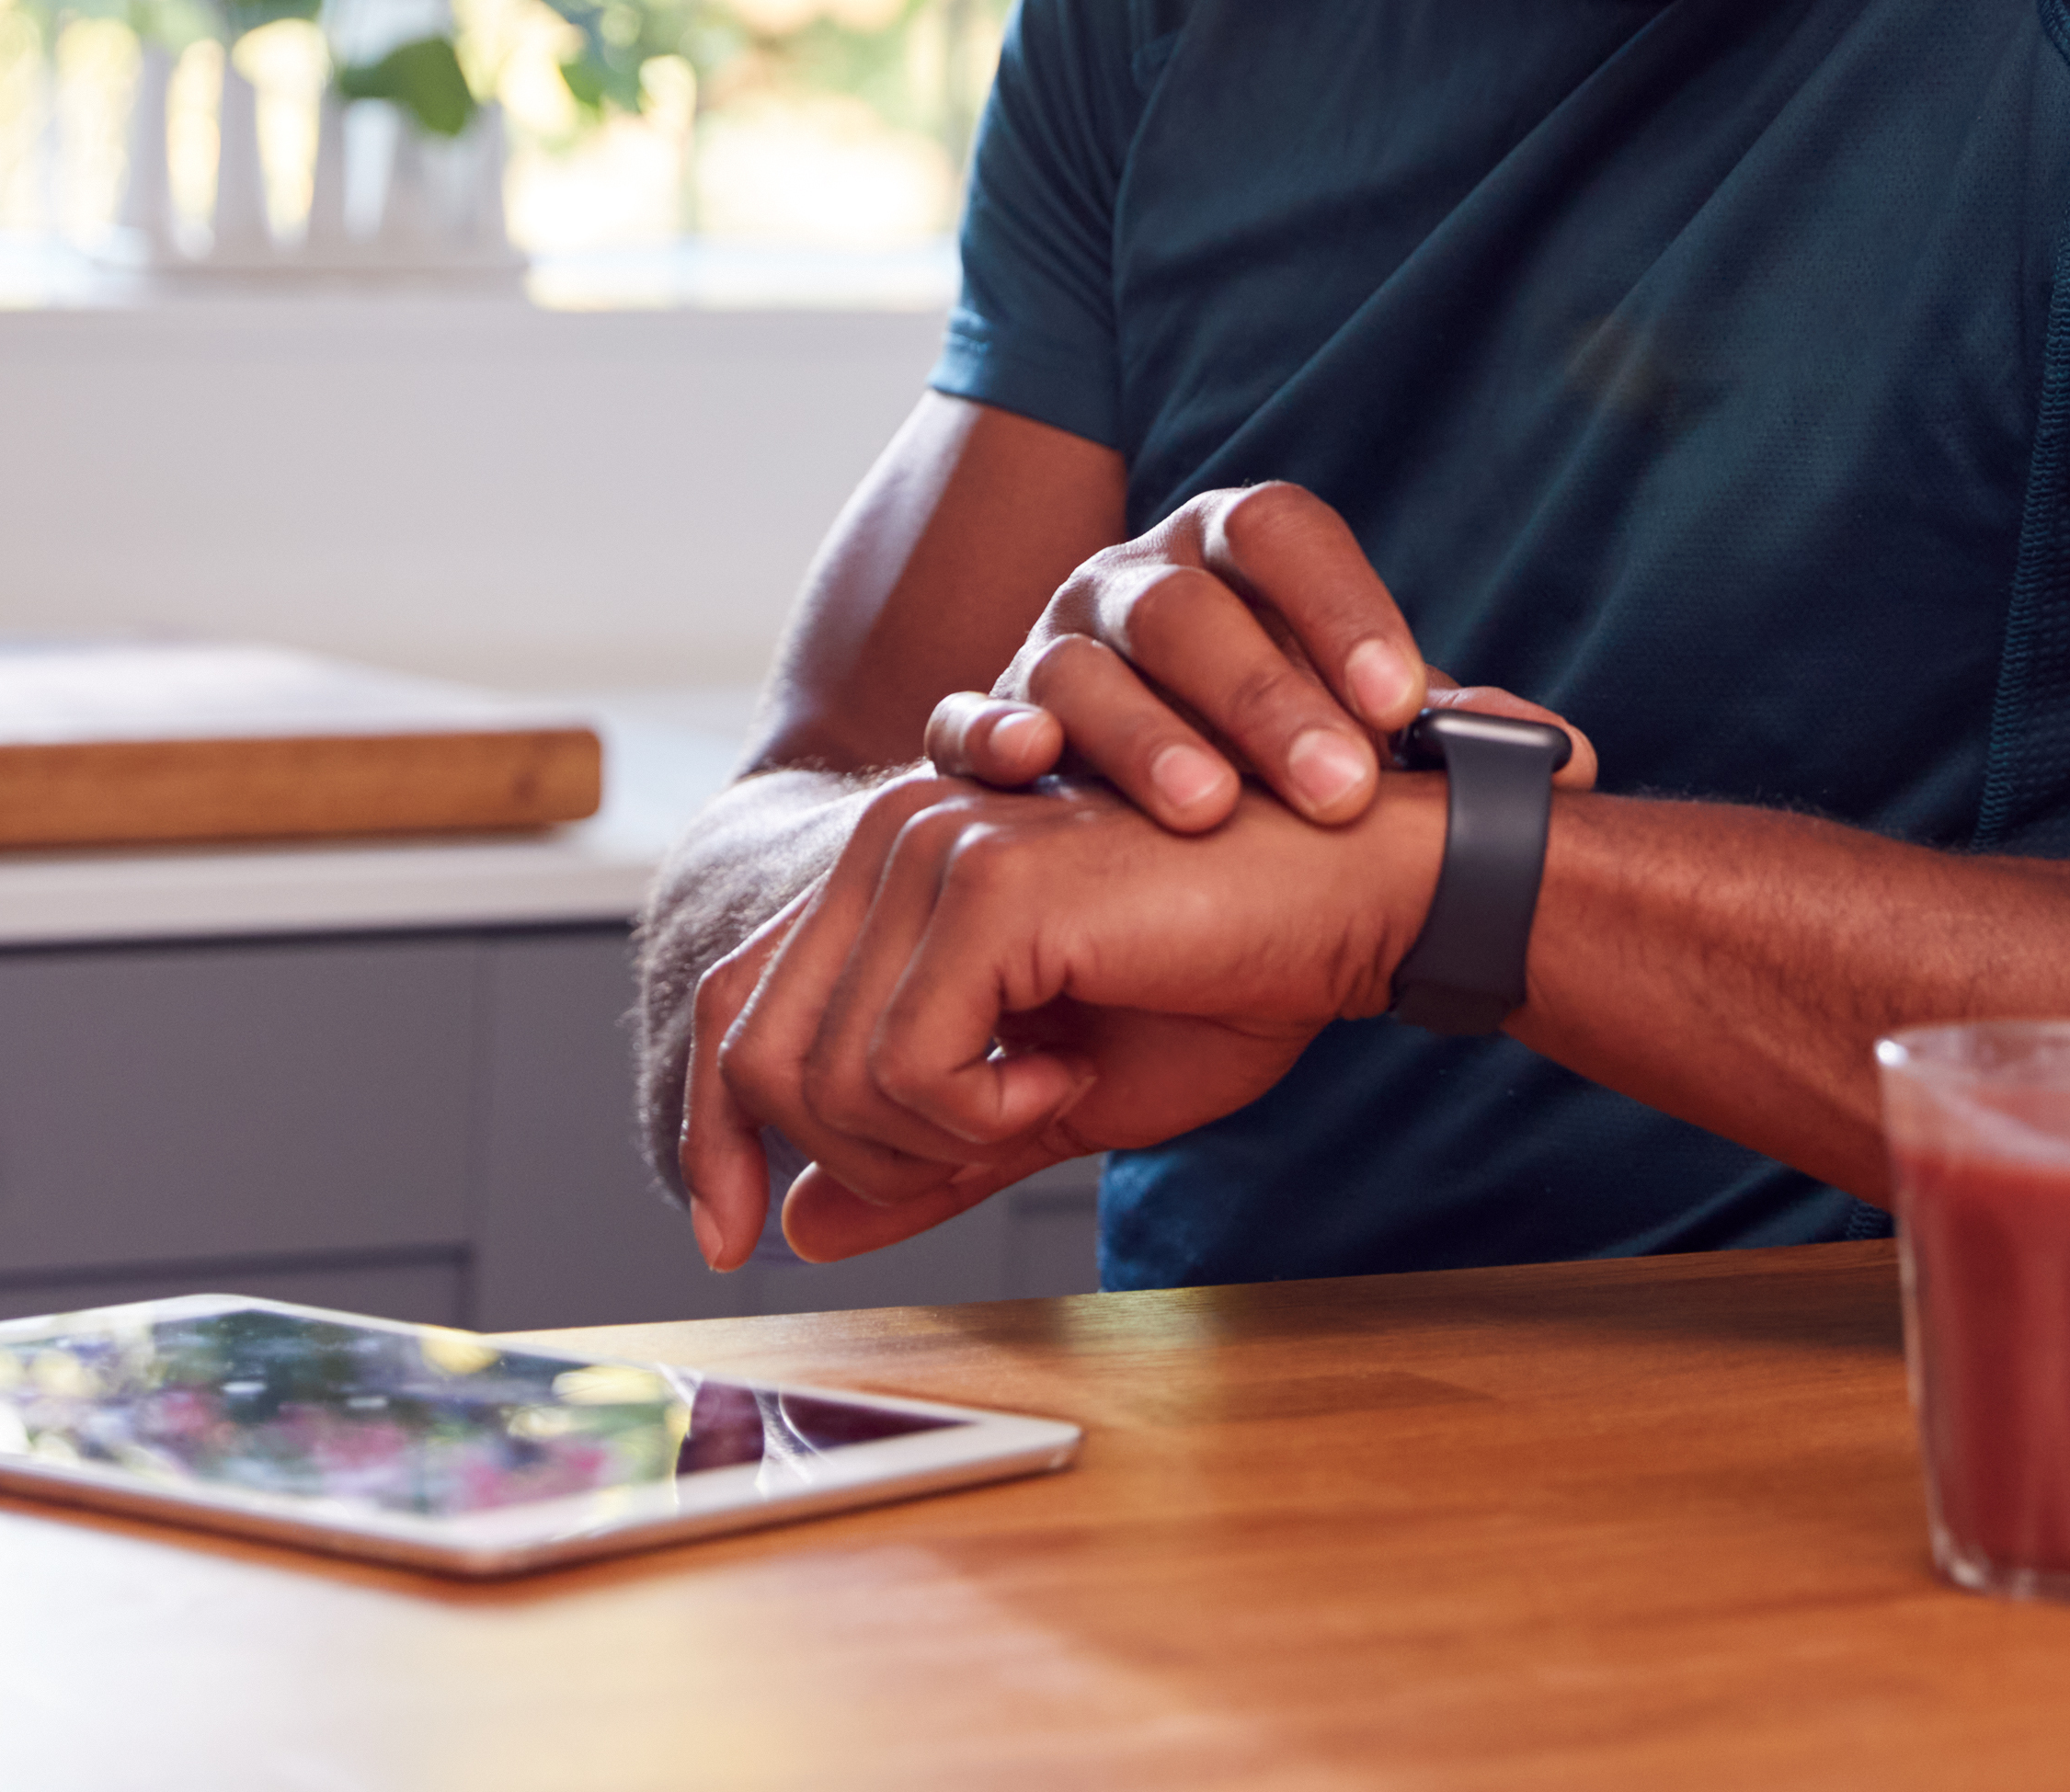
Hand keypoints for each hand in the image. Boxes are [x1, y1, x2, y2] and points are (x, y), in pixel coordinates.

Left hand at [677, 769, 1447, 1270]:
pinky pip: (906, 1065)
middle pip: (756, 1049)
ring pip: (821, 1071)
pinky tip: (1065, 1078)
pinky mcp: (987, 881)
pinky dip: (980, 1116)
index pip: (733, 1002)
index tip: (733, 1236)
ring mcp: (931, 843)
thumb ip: (926, 1152)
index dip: (712, 1128)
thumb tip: (799, 1225)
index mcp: (892, 868)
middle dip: (854, 1155)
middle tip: (989, 1145)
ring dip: (932, 1139)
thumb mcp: (1052, 1098)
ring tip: (1048, 1098)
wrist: (1356, 908)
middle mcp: (889, 833)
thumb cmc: (1228, 979)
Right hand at [913, 479, 1597, 831]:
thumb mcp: (1358, 739)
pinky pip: (964, 718)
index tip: (1403, 702)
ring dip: (1143, 737)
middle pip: (1188, 607)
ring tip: (1208, 813)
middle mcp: (1134, 581)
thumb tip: (1570, 758)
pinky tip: (1026, 768)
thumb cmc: (1271, 761)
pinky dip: (987, 736)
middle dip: (1265, 697)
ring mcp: (1049, 646)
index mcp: (1232, 553)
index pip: (1282, 533)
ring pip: (1081, 665)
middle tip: (1338, 790)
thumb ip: (1445, 740)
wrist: (1139, 819)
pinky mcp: (982, 722)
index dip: (1342, 606)